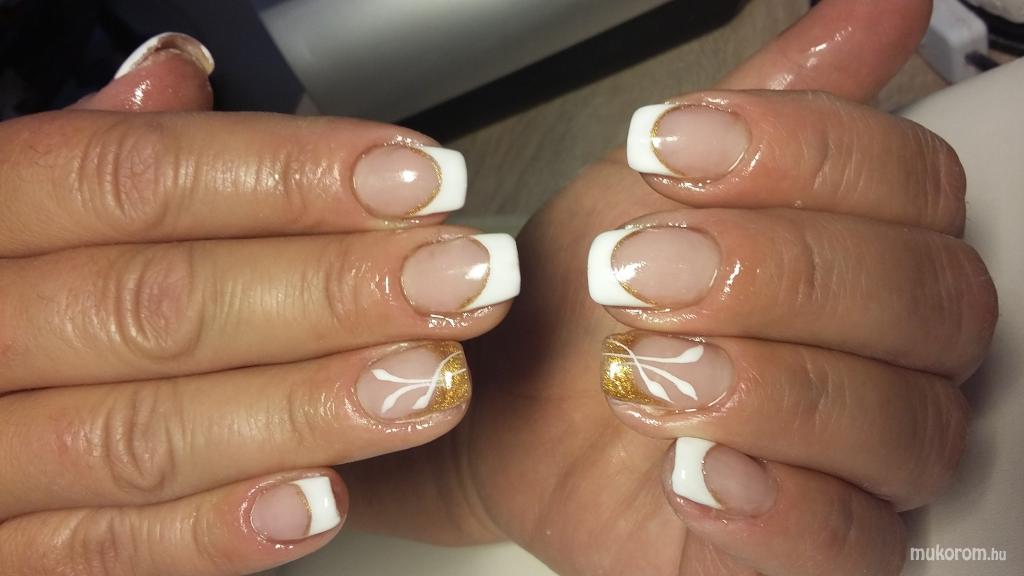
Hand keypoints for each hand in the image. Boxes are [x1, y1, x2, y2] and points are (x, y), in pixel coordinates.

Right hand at [0, 34, 519, 574]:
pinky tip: (324, 498)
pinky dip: (219, 530)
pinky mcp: (8, 551)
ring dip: (304, 407)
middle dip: (330, 290)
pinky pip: (107, 554)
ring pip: (144, 433)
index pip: (135, 181)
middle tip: (458, 278)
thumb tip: (179, 75)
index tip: (418, 180)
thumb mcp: (14, 206)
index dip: (290, 176)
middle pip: (160, 305)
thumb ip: (100, 156)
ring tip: (426, 379)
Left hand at [343, 1, 996, 573]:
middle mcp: (887, 350)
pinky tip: (700, 472)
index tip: (672, 150)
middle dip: (776, 272)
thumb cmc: (587, 299)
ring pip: (904, 426)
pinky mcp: (815, 548)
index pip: (911, 181)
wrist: (511, 410)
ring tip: (648, 366)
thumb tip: (876, 5)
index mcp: (866, 243)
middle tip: (639, 267)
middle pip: (926, 302)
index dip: (801, 153)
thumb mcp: (654, 184)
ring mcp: (860, 456)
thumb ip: (769, 102)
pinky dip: (783, 508)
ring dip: (770, 385)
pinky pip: (855, 547)